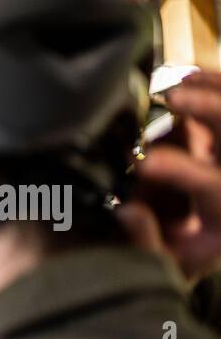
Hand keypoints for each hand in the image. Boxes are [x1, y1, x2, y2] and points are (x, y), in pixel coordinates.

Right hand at [119, 70, 220, 283]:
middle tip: (173, 98)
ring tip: (174, 81)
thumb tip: (127, 210)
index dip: (179, 169)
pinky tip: (185, 74)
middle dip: (208, 111)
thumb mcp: (164, 264)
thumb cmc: (180, 257)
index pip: (211, 186)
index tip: (145, 162)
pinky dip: (210, 84)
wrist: (205, 243)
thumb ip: (146, 241)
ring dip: (209, 90)